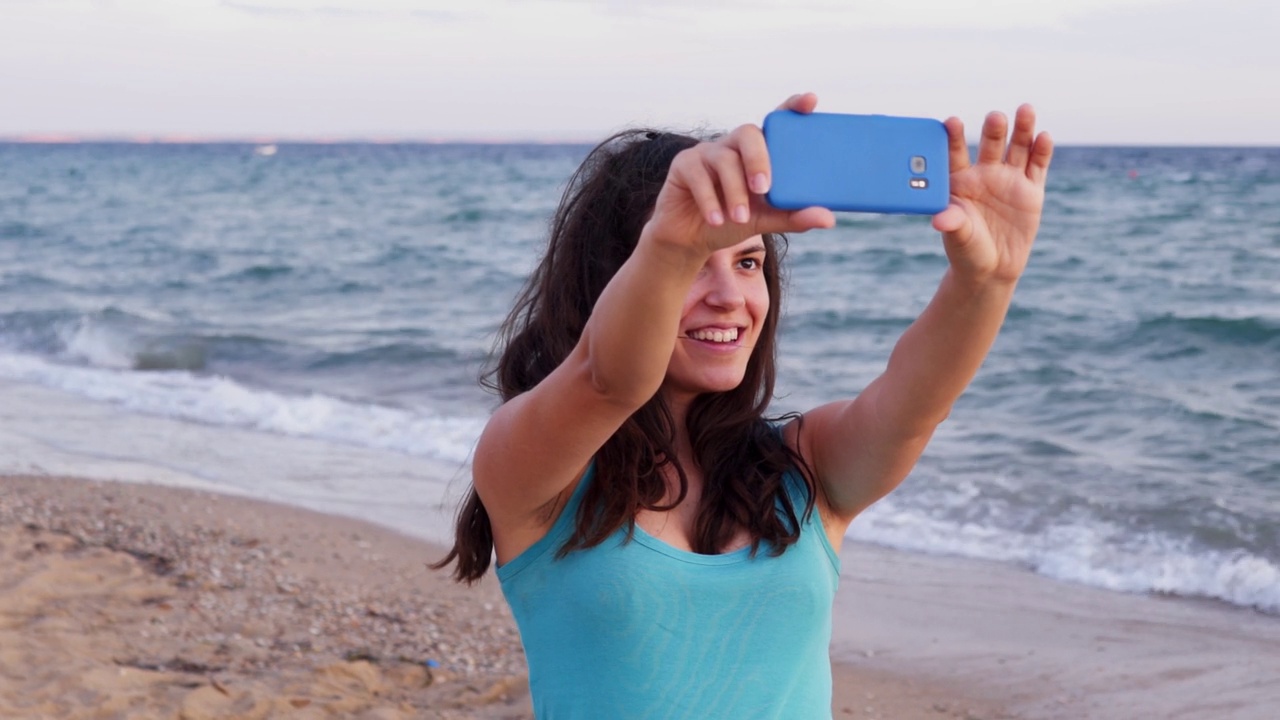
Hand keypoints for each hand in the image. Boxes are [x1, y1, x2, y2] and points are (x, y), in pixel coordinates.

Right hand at [643, 93, 834, 254]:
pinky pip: (698, 175)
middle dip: (758, 159)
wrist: (692, 240)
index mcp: (757, 152)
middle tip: (763, 188)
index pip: (775, 122)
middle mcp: (733, 145)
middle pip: (748, 132)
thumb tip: (829, 219)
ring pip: (724, 159)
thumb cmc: (732, 221)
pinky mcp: (683, 165)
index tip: (811, 101)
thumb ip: (794, 216)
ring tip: (740, 218)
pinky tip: (717, 220)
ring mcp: (706, 152)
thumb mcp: (766, 221)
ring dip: (734, 191)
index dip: (792, 107)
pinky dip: (709, 200)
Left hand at [932, 105, 1053, 286]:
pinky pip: (1037, 166)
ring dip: (1022, 129)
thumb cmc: (966, 250)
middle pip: (990, 145)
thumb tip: (940, 220)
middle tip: (995, 117)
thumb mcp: (958, 237)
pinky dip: (1041, 151)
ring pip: (1017, 148)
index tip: (951, 121)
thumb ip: (952, 223)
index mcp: (959, 181)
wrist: (992, 268)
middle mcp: (984, 174)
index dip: (954, 137)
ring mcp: (1009, 179)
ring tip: (1026, 110)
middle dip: (993, 130)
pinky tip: (1043, 137)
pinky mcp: (1031, 189)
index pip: (955, 154)